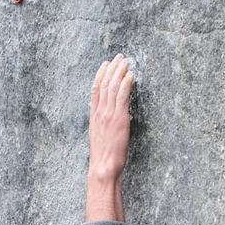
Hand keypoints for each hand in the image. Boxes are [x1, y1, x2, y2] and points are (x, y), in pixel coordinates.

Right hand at [88, 54, 133, 183]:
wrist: (103, 167)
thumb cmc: (103, 159)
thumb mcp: (100, 139)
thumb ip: (104, 126)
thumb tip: (110, 122)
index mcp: (94, 117)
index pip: (95, 90)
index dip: (100, 75)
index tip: (105, 64)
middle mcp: (100, 113)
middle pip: (105, 84)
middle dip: (112, 68)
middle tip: (119, 57)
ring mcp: (108, 114)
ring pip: (113, 87)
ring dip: (120, 71)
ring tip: (126, 61)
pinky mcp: (119, 118)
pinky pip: (122, 96)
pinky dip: (126, 83)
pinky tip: (131, 75)